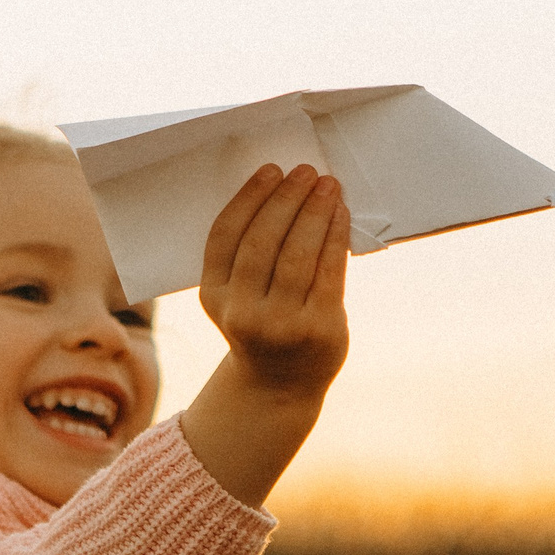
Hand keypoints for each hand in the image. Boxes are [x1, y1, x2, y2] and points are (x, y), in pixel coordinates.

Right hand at [178, 165, 350, 506]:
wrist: (280, 385)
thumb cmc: (261, 323)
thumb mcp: (237, 296)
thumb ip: (246, 256)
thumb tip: (282, 189)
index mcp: (214, 297)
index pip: (226, 237)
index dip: (249, 199)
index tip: (271, 170)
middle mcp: (243, 313)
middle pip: (263, 242)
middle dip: (286, 199)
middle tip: (305, 171)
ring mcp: (282, 324)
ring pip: (298, 254)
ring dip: (315, 212)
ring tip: (327, 185)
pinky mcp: (319, 329)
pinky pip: (329, 271)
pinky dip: (335, 237)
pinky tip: (340, 214)